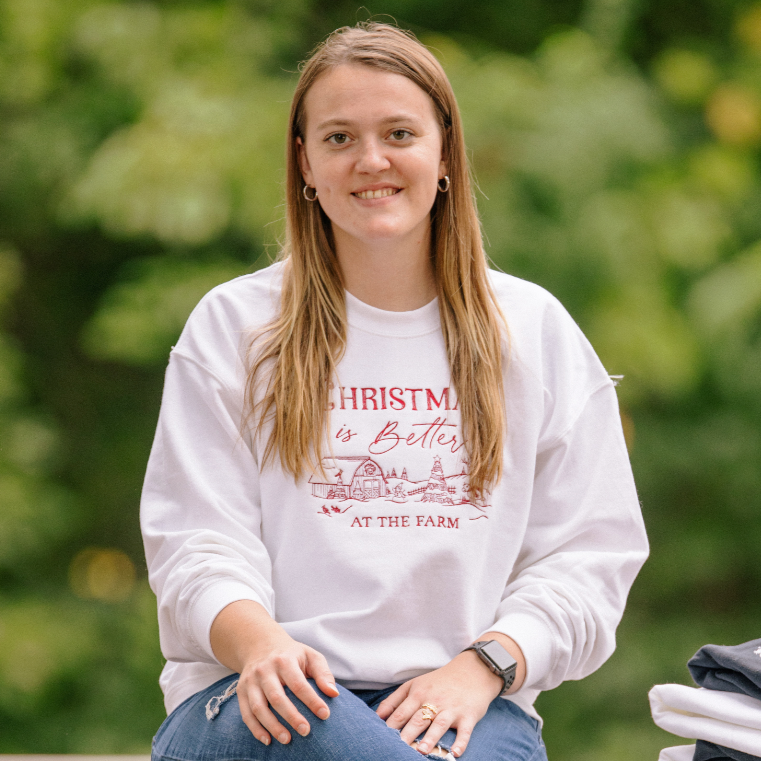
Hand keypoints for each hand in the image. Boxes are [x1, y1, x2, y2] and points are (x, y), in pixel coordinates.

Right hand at [210, 600, 339, 745]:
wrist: (260, 645)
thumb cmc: (291, 655)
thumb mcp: (310, 656)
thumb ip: (323, 673)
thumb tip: (333, 694)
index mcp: (284, 660)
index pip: (299, 684)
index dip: (312, 700)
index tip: (325, 715)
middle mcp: (265, 670)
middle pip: (277, 697)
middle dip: (292, 717)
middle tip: (306, 731)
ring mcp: (251, 681)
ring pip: (259, 708)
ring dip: (273, 726)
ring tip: (287, 740)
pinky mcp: (241, 691)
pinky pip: (246, 714)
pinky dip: (255, 729)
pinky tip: (267, 740)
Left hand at [376, 633, 525, 756]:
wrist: (471, 671)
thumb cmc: (438, 682)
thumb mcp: (414, 684)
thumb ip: (395, 700)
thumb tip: (377, 717)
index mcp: (418, 693)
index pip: (401, 712)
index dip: (391, 726)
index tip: (381, 739)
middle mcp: (434, 701)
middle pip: (417, 720)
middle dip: (407, 734)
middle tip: (397, 748)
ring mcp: (451, 709)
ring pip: (439, 725)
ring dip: (430, 738)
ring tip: (420, 751)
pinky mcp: (468, 716)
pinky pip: (464, 731)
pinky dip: (461, 742)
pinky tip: (455, 753)